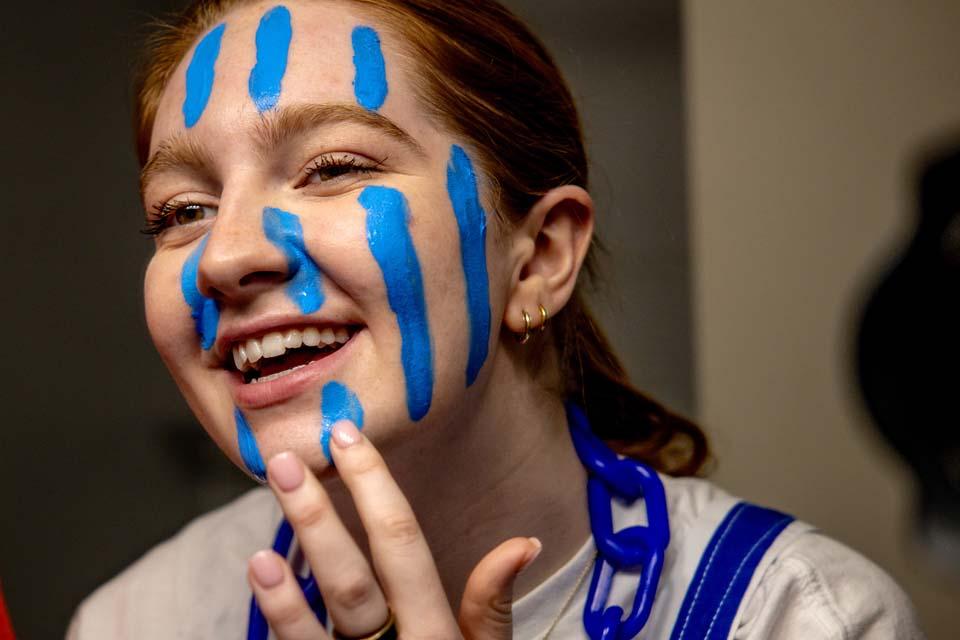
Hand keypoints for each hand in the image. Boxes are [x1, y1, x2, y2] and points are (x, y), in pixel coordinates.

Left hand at [247, 419, 542, 638]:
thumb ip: (492, 607)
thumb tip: (522, 543)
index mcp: (437, 631)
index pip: (403, 544)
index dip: (374, 486)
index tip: (345, 437)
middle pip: (353, 583)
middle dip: (319, 520)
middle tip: (285, 464)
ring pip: (317, 634)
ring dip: (286, 592)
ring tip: (260, 547)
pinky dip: (279, 627)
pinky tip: (261, 583)